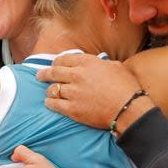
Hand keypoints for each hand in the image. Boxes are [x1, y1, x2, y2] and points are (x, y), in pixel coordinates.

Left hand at [36, 54, 150, 129]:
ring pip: (52, 89)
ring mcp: (73, 93)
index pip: (65, 59)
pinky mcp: (72, 109)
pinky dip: (50, 103)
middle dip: (44, 73)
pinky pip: (54, 104)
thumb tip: (100, 64)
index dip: (57, 62)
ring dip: (49, 90)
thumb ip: (102, 63)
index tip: (54, 64)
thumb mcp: (116, 66)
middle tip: (39, 75)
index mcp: (88, 63)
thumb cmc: (127, 87)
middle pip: (54, 72)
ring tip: (48, 92)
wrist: (128, 108)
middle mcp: (77, 75)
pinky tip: (49, 103)